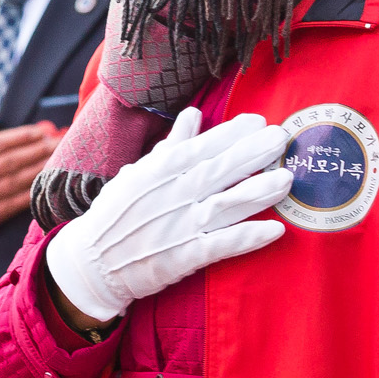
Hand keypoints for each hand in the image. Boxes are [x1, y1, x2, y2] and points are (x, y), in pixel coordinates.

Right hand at [0, 110, 61, 247]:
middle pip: (13, 160)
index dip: (25, 136)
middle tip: (61, 141)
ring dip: (41, 169)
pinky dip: (33, 193)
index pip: (0, 143)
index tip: (45, 130)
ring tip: (61, 159)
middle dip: (40, 149)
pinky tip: (48, 185)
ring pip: (18, 180)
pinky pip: (15, 203)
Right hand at [44, 108, 291, 326]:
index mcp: (158, 171)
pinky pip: (221, 245)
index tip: (259, 122)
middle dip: (253, 154)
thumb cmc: (117, 213)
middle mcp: (171, 195)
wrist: (92, 263)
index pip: (200, 147)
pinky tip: (275, 229)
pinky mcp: (183, 258)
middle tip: (282, 139)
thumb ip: (171, 145)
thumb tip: (193, 114)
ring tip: (286, 179)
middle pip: (218, 171)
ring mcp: (179, 227)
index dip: (231, 134)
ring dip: (258, 192)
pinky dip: (247, 237)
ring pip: (225, 205)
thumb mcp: (138, 173)